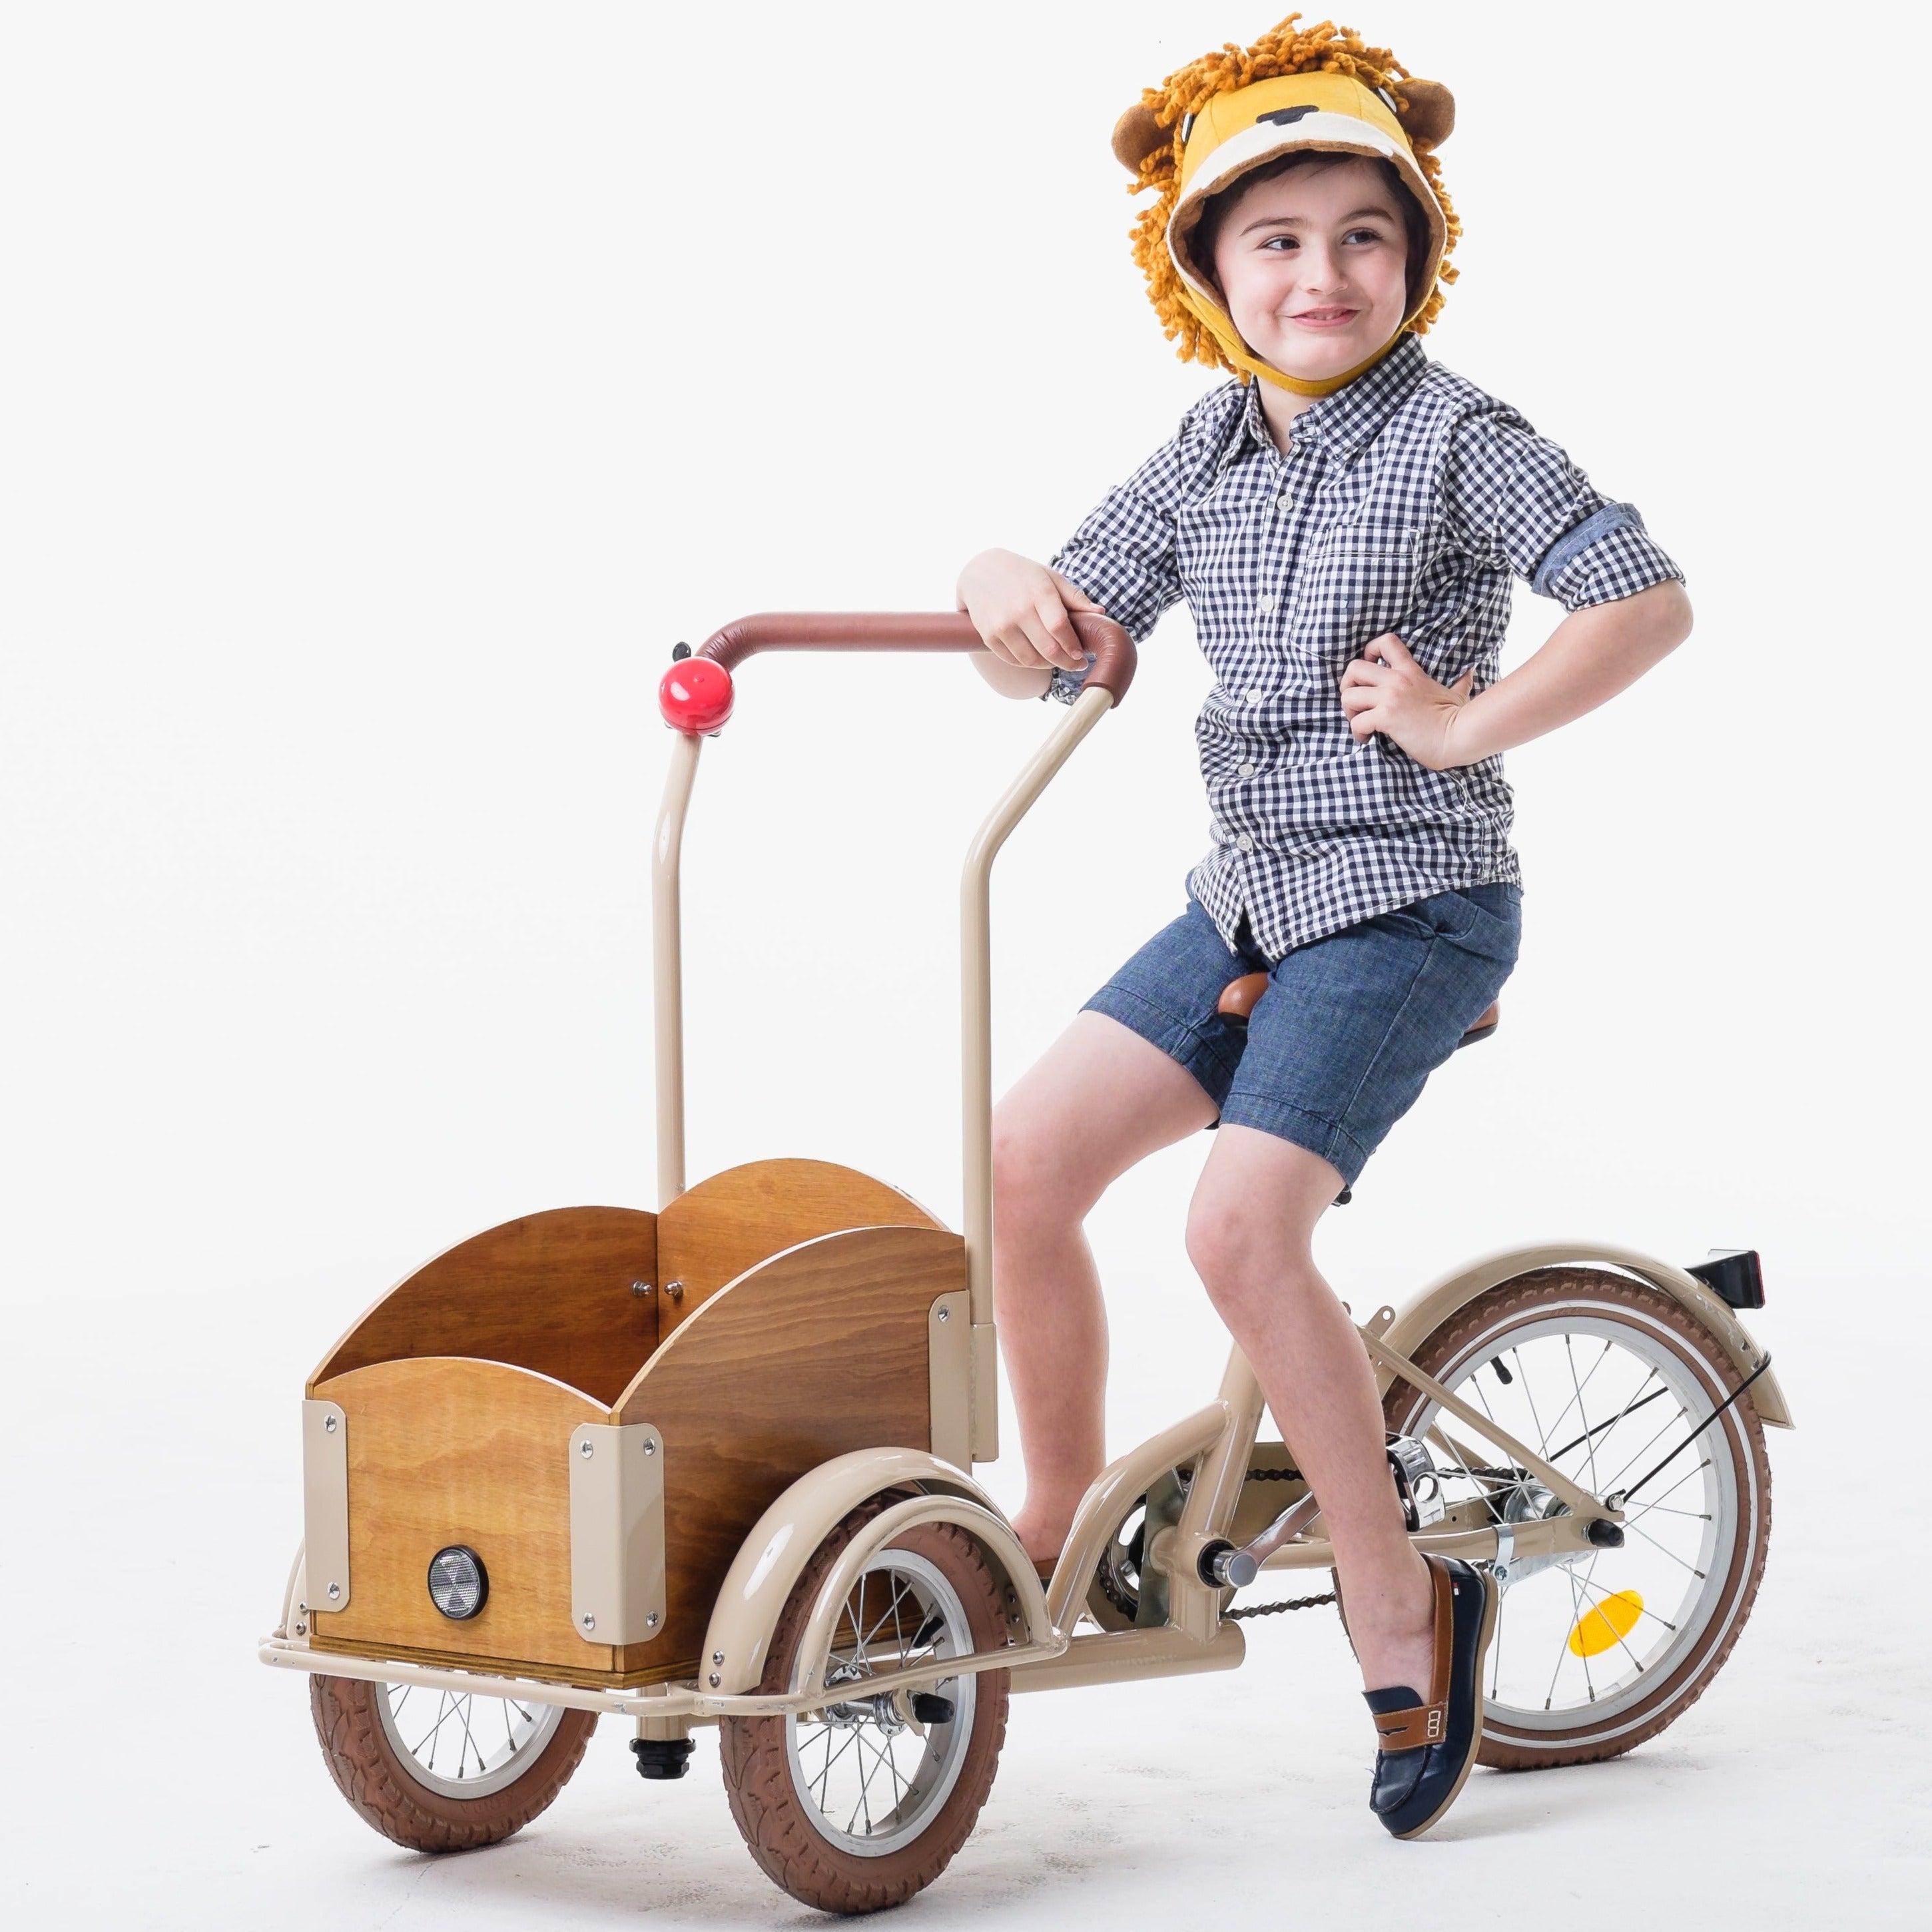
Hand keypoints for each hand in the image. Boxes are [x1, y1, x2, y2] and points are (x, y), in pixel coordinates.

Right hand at [956, 548, 1102, 673]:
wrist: (979, 571)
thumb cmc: (1022, 574)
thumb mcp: (1049, 577)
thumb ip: (1074, 596)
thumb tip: (1100, 612)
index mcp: (1039, 592)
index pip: (1060, 628)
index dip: (1073, 646)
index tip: (1081, 654)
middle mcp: (1019, 610)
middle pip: (1048, 649)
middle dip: (1067, 662)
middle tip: (1076, 664)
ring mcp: (1002, 625)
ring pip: (1031, 660)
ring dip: (1048, 666)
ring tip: (1057, 661)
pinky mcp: (989, 636)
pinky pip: (1014, 660)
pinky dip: (1029, 664)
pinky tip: (1038, 659)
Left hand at [1339, 633, 1476, 768]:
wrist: (1460, 736)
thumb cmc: (1459, 718)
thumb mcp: (1458, 693)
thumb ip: (1460, 681)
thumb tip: (1470, 673)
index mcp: (1411, 672)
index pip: (1386, 642)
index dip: (1369, 652)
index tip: (1369, 670)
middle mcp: (1397, 680)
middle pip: (1354, 668)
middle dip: (1348, 687)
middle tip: (1357, 704)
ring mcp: (1390, 698)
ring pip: (1348, 695)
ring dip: (1349, 712)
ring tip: (1361, 724)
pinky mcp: (1387, 717)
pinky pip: (1357, 721)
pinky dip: (1357, 732)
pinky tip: (1367, 738)